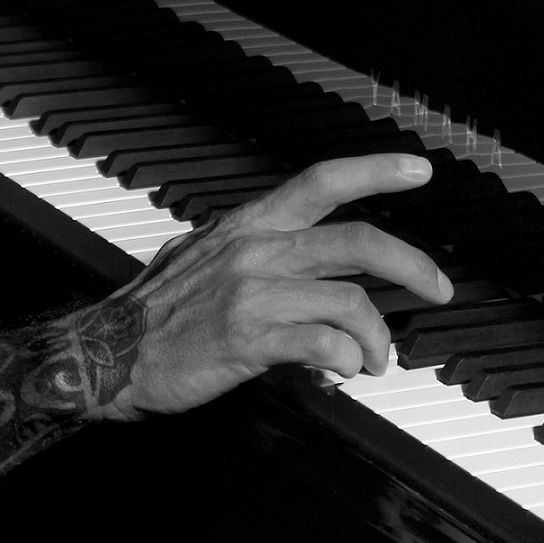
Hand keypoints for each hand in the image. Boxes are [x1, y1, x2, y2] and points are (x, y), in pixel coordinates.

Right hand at [101, 153, 451, 419]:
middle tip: (438, 289)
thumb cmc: (157, 311)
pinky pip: (323, 346)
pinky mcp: (245, 340)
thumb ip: (258, 253)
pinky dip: (345, 362)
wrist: (105, 352)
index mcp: (249, 224)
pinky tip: (341, 372)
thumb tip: (305, 267)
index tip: (419, 170)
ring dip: (377, 339)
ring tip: (376, 360)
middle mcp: (255, 249)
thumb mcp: (206, 256)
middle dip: (412, 266)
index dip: (376, 170)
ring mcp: (251, 294)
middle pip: (357, 241)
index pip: (322, 181)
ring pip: (350, 303)